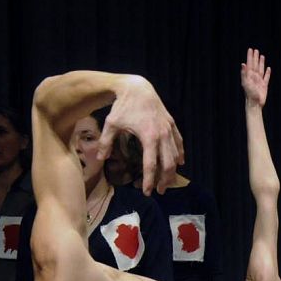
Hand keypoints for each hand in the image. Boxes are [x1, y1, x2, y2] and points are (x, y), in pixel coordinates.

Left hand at [99, 75, 183, 193]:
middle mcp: (162, 136)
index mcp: (148, 137)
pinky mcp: (172, 125)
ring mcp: (169, 130)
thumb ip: (106, 142)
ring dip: (172, 171)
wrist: (137, 88)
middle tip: (160, 190)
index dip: (148, 181)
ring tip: (167, 180)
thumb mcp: (111, 124)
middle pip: (168, 165)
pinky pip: (179, 144)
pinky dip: (180, 155)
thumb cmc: (122, 106)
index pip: (150, 165)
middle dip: (165, 180)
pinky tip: (179, 163)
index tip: (146, 192)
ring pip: (176, 156)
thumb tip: (100, 159)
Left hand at [241, 48, 269, 108]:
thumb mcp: (245, 83)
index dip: (250, 57)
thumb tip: (243, 64)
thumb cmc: (249, 93)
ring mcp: (259, 81)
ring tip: (262, 56)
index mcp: (249, 75)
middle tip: (256, 50)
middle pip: (255, 65)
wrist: (255, 103)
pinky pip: (266, 77)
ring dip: (261, 63)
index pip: (249, 63)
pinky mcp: (264, 85)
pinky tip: (268, 68)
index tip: (250, 50)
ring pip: (260, 69)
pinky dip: (267, 73)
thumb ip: (244, 73)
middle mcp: (254, 77)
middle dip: (255, 58)